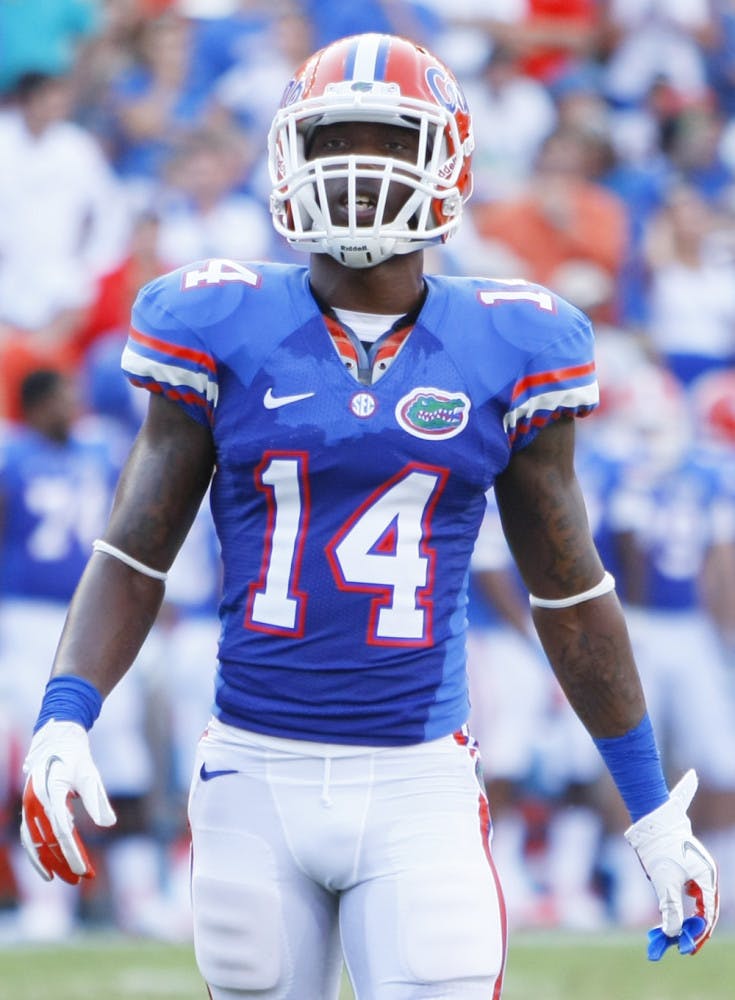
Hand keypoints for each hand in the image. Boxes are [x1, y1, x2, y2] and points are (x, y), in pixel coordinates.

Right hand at [20, 720, 115, 883]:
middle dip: (64, 862)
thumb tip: (109, 824)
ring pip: (36, 843)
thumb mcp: (90, 775)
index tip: (86, 871)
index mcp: (51, 792)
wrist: (55, 742)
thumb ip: (97, 799)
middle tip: (82, 880)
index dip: (74, 854)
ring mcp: (29, 807)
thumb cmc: (76, 759)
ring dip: (51, 862)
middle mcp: (35, 802)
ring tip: (69, 878)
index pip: (63, 832)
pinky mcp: (29, 811)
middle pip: (49, 841)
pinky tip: (49, 869)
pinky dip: (38, 855)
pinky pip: (30, 838)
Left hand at [625, 769, 718, 958]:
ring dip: (689, 917)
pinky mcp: (689, 867)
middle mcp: (707, 874)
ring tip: (679, 935)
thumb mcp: (665, 881)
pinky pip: (691, 891)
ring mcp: (699, 869)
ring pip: (699, 901)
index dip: (699, 933)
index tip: (689, 948)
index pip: (709, 912)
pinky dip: (683, 905)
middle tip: (685, 947)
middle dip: (696, 929)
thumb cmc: (660, 849)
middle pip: (707, 908)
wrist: (652, 822)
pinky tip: (675, 914)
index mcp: (707, 877)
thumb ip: (671, 908)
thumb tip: (673, 933)